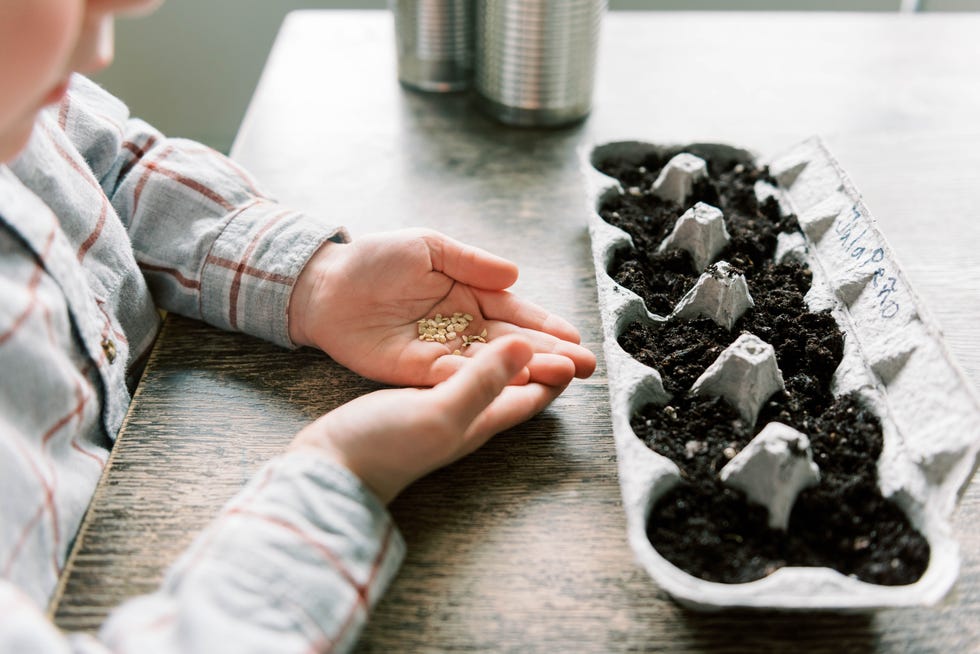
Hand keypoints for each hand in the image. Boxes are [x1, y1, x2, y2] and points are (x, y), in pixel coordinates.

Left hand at [288, 229, 595, 386]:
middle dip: (550, 354)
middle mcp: (463, 327)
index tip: (576, 338)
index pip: (516, 313)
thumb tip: (515, 275)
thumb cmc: (375, 259)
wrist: (326, 285)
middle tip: (586, 366)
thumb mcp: (429, 247)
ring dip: (526, 370)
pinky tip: (513, 381)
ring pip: (491, 365)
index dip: (546, 326)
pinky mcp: (418, 371)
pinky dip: (484, 379)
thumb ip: (471, 262)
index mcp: (470, 295)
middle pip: (513, 344)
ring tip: (561, 376)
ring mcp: (443, 352)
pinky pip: (457, 376)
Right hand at [289, 335, 558, 503]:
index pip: (533, 396)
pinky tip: (465, 340)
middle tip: (565, 335)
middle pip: (516, 387)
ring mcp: (441, 411)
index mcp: (481, 421)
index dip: (558, 372)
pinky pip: (457, 373)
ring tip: (522, 327)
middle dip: (542, 362)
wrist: (328, 468)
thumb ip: (484, 381)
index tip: (581, 347)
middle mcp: (467, 417)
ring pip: (488, 379)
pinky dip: (472, 354)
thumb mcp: (440, 410)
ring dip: (509, 356)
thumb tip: (528, 347)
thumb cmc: (383, 446)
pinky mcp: (416, 404)